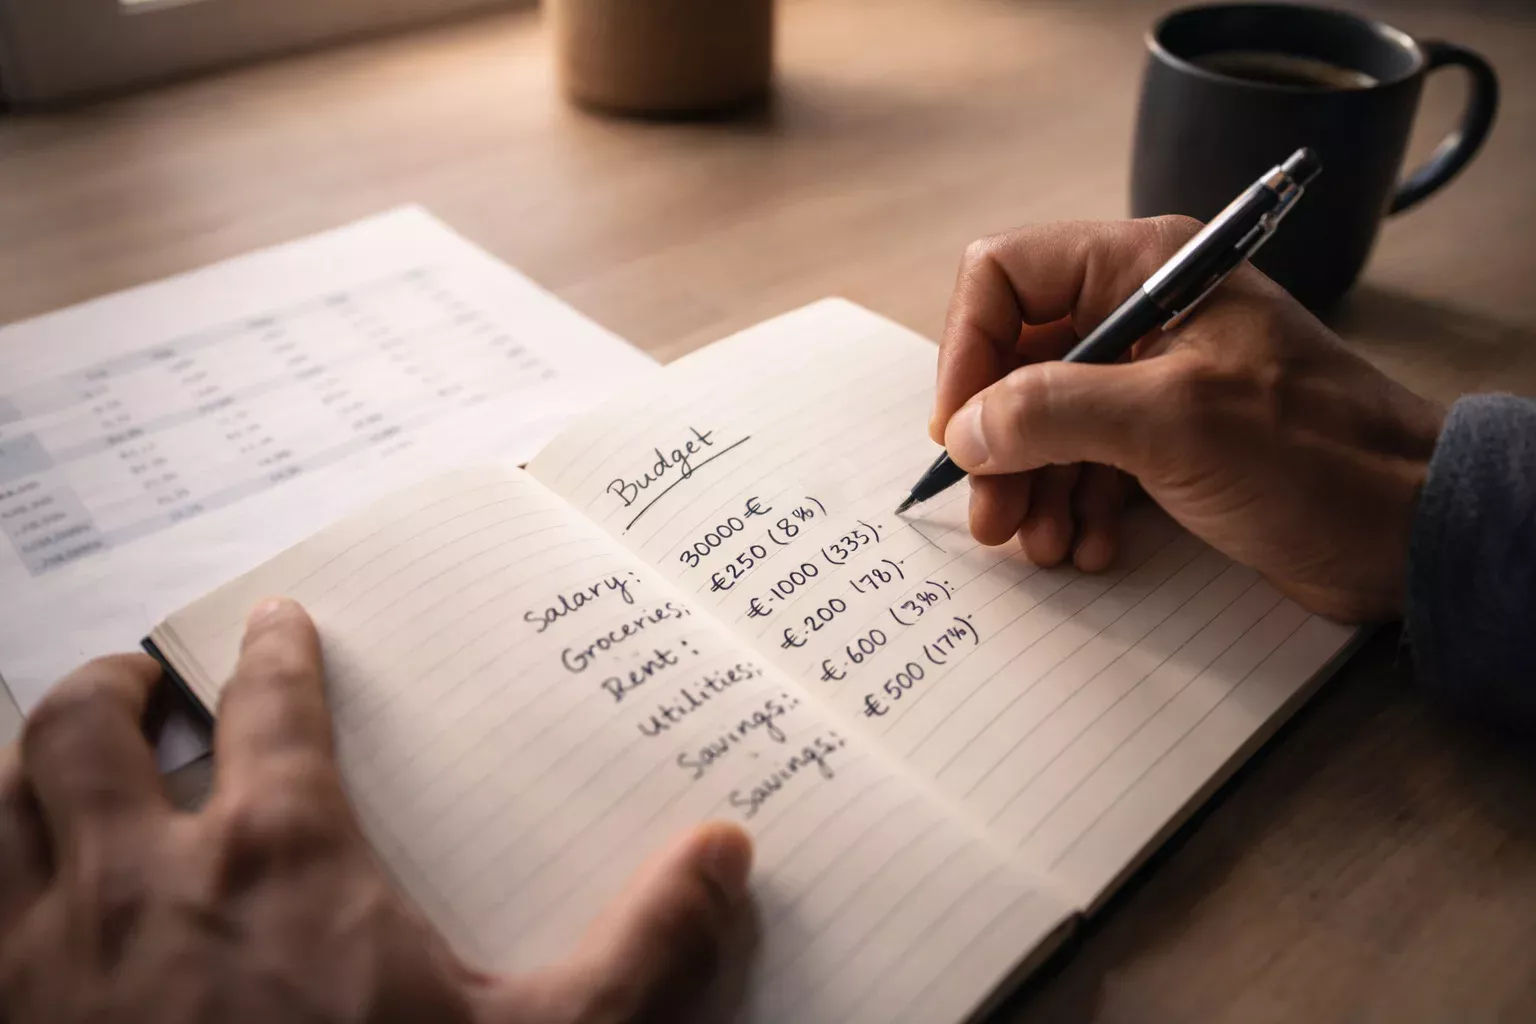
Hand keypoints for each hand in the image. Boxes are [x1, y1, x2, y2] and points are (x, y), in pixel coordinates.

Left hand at [0, 599, 753, 1023]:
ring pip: (2, 802)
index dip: (275, 651)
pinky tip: (32, 890)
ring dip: (31, 761)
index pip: (271, 707)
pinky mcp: (6, 1019)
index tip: (278, 623)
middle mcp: (143, 885)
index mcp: (281, 861)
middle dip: (112, 687)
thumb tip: (726, 851)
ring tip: (68, 755)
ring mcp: (48, 957)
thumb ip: (642, 947)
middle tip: (145, 680)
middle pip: (83, 730)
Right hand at [931, 217, 1445, 622]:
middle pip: (1018, 361)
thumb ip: (1053, 412)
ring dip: (1033, 487)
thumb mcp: (1172, 423)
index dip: (968, 352)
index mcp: (1144, 269)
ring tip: (1044, 546)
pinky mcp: (1168, 439)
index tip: (960, 433)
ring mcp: (1154, 378)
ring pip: (1046, 421)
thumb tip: (966, 428)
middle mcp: (1142, 312)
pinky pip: (1087, 462)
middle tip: (994, 517)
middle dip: (999, 444)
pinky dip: (1076, 506)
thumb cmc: (1314, 455)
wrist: (1407, 530)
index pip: (1006, 278)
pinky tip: (1091, 546)